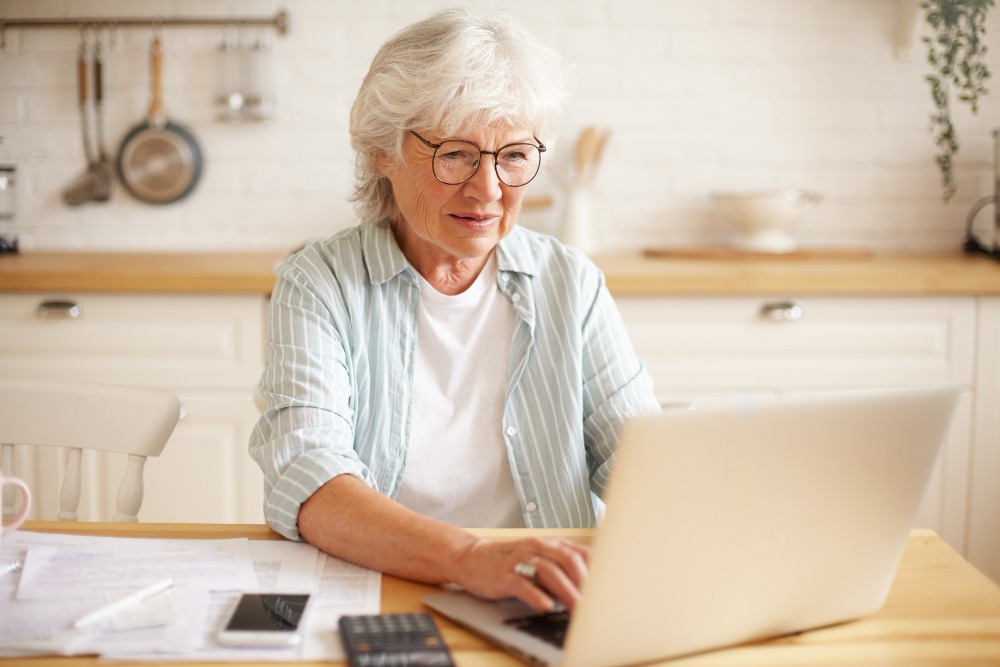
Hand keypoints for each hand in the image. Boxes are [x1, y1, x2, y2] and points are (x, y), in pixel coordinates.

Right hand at [450, 536, 589, 611]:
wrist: (472, 557)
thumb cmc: (511, 562)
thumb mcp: (540, 558)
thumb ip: (563, 567)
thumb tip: (591, 588)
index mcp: (551, 544)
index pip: (582, 554)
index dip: (597, 572)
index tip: (608, 592)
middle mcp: (538, 548)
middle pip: (569, 560)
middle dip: (586, 584)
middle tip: (596, 606)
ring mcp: (521, 560)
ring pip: (549, 571)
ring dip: (566, 592)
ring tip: (577, 610)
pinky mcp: (504, 574)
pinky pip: (522, 583)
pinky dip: (536, 595)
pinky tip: (546, 606)